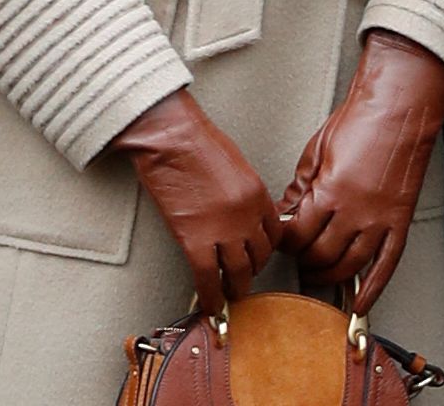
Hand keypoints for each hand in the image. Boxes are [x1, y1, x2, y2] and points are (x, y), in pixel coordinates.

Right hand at [111, 89, 280, 313]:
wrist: (170, 136)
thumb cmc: (194, 140)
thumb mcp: (233, 164)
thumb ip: (241, 192)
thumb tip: (236, 214)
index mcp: (257, 194)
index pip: (274, 234)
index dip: (265, 249)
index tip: (256, 256)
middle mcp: (247, 216)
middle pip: (259, 257)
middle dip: (252, 271)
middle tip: (242, 278)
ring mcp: (223, 230)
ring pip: (238, 273)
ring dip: (235, 288)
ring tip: (229, 296)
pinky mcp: (194, 239)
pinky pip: (208, 279)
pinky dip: (210, 297)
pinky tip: (209, 306)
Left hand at [277, 29, 443, 311]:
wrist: (399, 108)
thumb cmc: (359, 120)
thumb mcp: (316, 149)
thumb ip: (300, 184)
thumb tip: (286, 208)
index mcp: (329, 191)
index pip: (297, 233)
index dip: (285, 241)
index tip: (282, 240)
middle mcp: (355, 212)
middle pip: (320, 254)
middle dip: (304, 260)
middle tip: (298, 257)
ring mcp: (379, 220)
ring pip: (350, 265)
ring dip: (329, 275)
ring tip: (319, 273)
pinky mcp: (399, 222)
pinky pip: (385, 265)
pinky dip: (372, 289)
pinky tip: (361, 302)